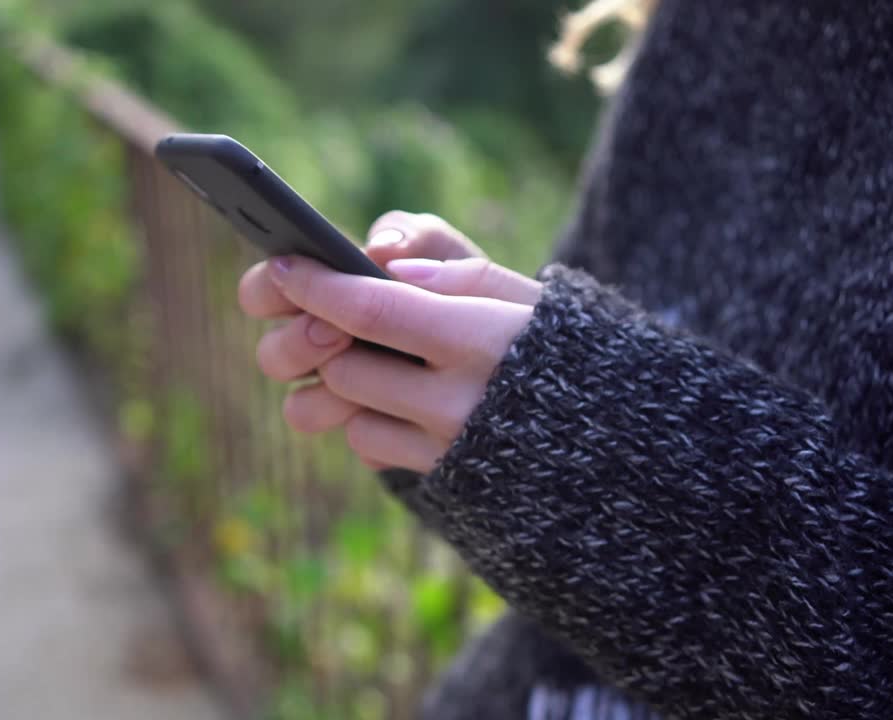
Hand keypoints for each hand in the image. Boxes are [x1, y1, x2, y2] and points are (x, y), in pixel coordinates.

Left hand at [237, 213, 541, 473]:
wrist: (607, 442)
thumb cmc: (561, 346)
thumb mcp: (527, 295)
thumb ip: (460, 272)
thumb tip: (386, 261)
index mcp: (483, 340)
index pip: (373, 310)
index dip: (316, 287)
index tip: (285, 263)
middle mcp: (461, 402)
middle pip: (342, 367)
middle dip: (329, 339)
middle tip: (339, 320)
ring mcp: (447, 448)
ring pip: (348, 411)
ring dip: (350, 382)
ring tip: (387, 360)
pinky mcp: (440, 480)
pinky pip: (369, 446)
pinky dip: (372, 418)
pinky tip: (405, 400)